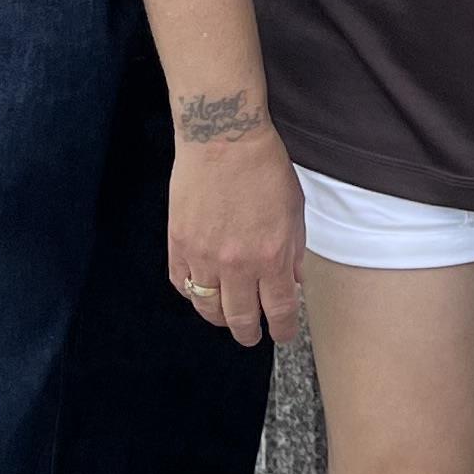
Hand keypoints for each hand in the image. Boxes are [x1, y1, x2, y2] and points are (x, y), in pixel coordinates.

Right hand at [167, 127, 306, 346]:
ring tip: (227, 320)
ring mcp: (203, 256)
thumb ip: (294, 252)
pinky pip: (183, 284)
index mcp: (271, 257)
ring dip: (220, 320)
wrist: (223, 137)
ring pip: (208, 308)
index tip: (283, 334)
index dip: (283, 329)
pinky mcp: (178, 244)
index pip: (279, 310)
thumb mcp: (295, 211)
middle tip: (253, 336)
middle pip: (241, 318)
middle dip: (250, 334)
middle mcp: (236, 264)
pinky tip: (202, 293)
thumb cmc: (264, 168)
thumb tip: (294, 282)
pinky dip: (192, 294)